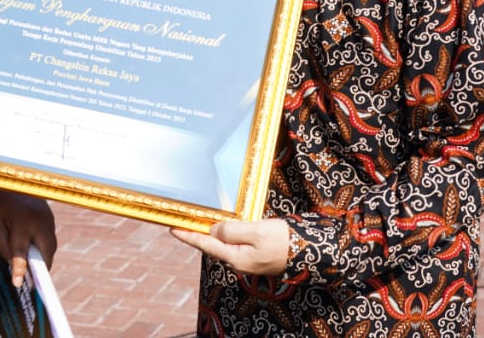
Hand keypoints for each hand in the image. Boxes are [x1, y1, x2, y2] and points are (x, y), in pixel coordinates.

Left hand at [0, 190, 56, 287]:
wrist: (15, 179)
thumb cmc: (2, 204)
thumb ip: (4, 245)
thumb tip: (14, 265)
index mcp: (21, 222)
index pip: (21, 251)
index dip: (20, 269)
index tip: (18, 284)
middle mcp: (38, 221)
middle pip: (45, 251)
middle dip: (42, 266)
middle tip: (35, 278)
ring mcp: (48, 219)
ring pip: (51, 245)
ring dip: (45, 257)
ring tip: (36, 266)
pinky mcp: (51, 217)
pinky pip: (51, 237)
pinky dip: (45, 246)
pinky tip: (38, 250)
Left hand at [170, 218, 289, 275]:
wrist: (312, 252)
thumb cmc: (284, 241)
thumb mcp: (256, 231)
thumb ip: (232, 231)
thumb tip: (214, 231)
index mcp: (237, 257)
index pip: (206, 244)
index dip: (188, 235)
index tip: (171, 228)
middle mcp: (240, 261)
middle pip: (212, 246)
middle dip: (197, 234)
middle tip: (181, 222)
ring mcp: (248, 260)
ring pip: (224, 244)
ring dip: (210, 233)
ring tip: (197, 222)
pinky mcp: (256, 255)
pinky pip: (235, 243)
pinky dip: (225, 234)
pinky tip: (221, 228)